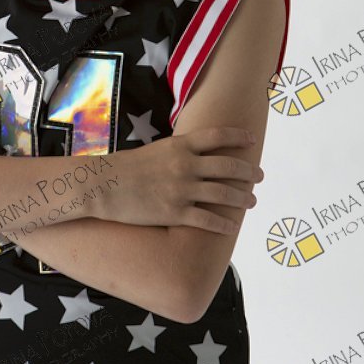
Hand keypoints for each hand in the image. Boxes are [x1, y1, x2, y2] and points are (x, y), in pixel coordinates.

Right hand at [99, 126, 263, 234]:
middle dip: (248, 172)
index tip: (252, 140)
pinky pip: (207, 220)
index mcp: (180, 146)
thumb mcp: (156, 150)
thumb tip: (196, 156)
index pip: (217, 136)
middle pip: (228, 166)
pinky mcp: (175, 212)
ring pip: (223, 194)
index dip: (238, 136)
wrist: (103, 185)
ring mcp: (182, 189)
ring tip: (252, 201)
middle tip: (259, 176)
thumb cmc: (125, 168)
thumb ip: (178, 152)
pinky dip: (223, 224)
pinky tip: (232, 227)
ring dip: (242, 198)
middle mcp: (185, 165)